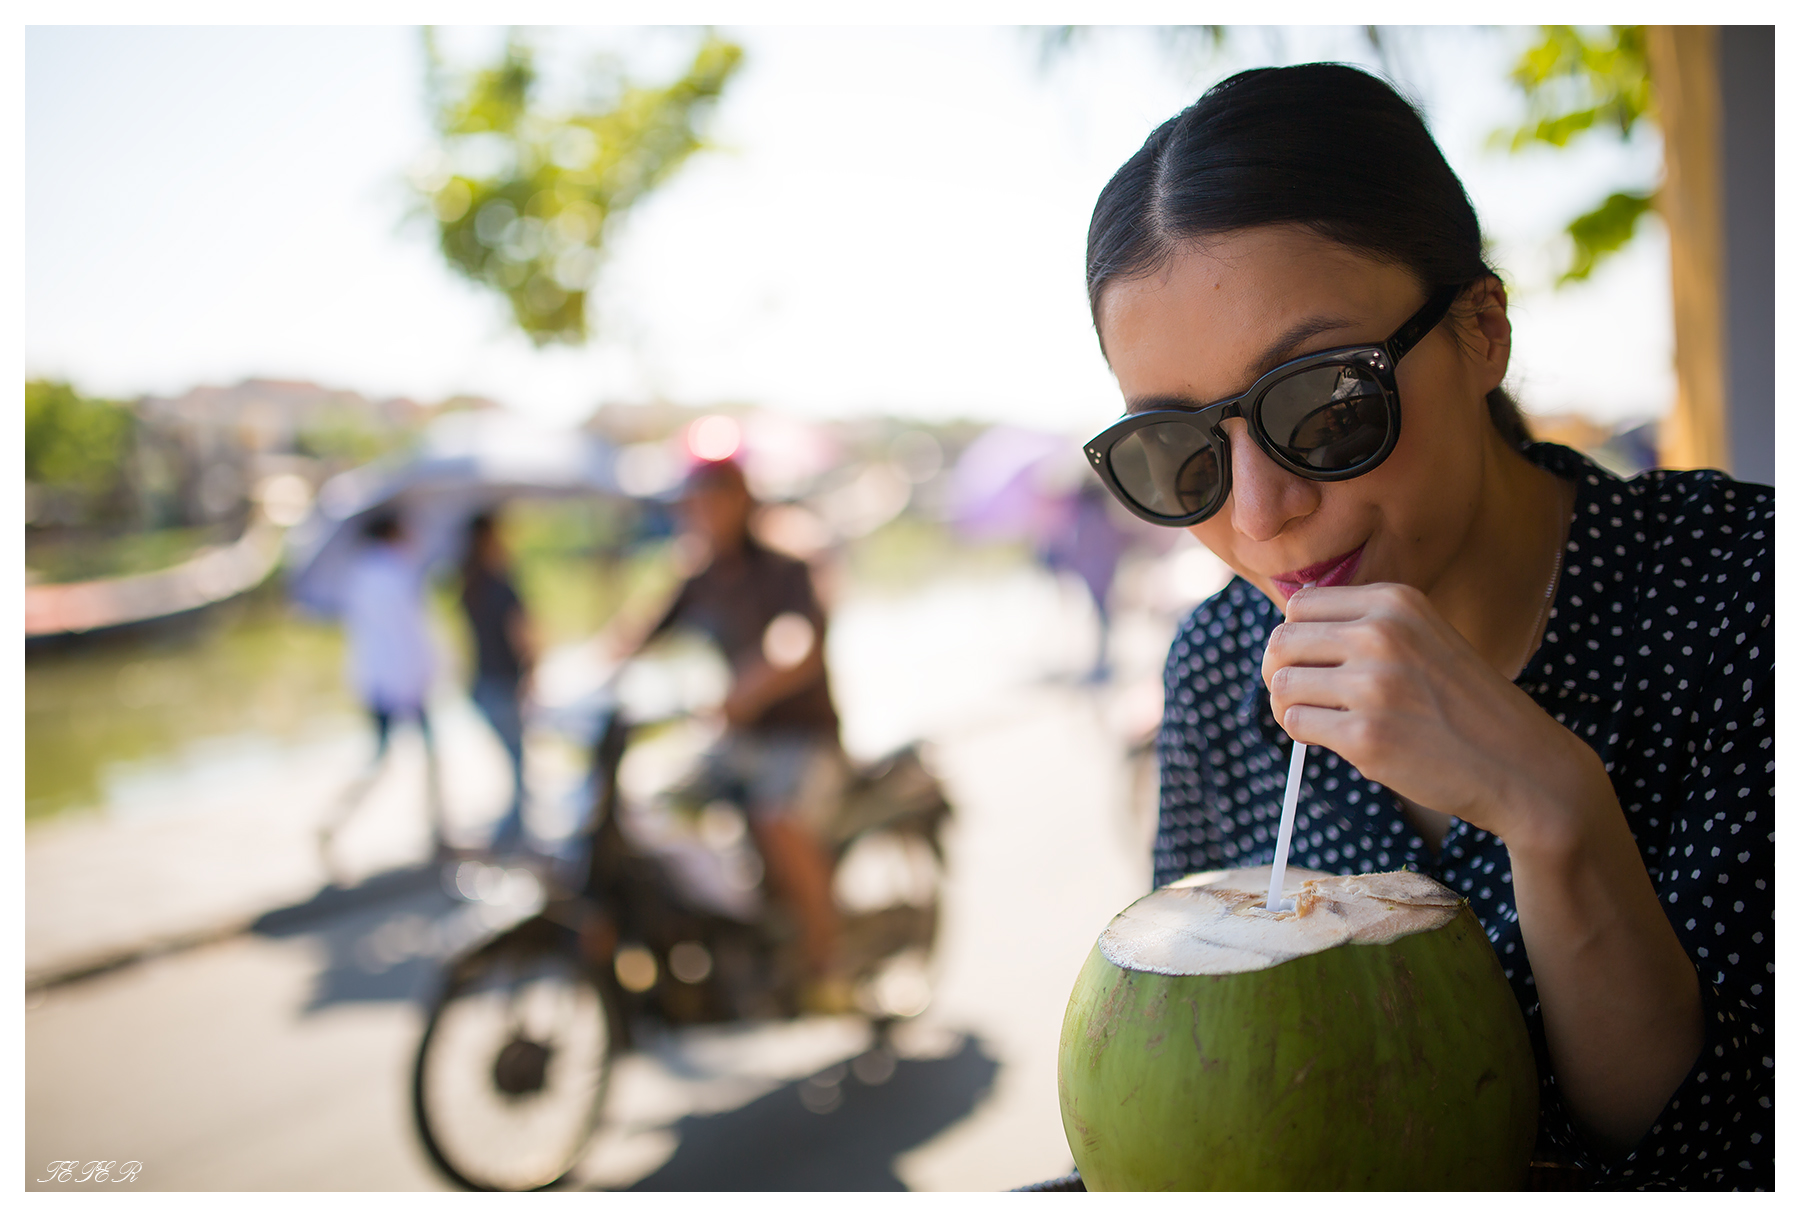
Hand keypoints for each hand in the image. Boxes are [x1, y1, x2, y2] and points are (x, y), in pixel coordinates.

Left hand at [1260, 583, 1602, 847]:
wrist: (1522, 764)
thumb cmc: (1463, 705)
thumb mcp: (1422, 638)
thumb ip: (1362, 627)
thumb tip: (1282, 637)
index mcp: (1395, 601)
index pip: (1300, 604)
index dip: (1295, 637)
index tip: (1310, 663)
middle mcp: (1381, 633)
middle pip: (1281, 641)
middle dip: (1280, 672)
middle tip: (1303, 698)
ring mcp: (1374, 684)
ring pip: (1281, 684)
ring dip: (1288, 707)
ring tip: (1321, 721)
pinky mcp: (1366, 735)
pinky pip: (1297, 724)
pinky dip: (1306, 735)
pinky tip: (1338, 741)